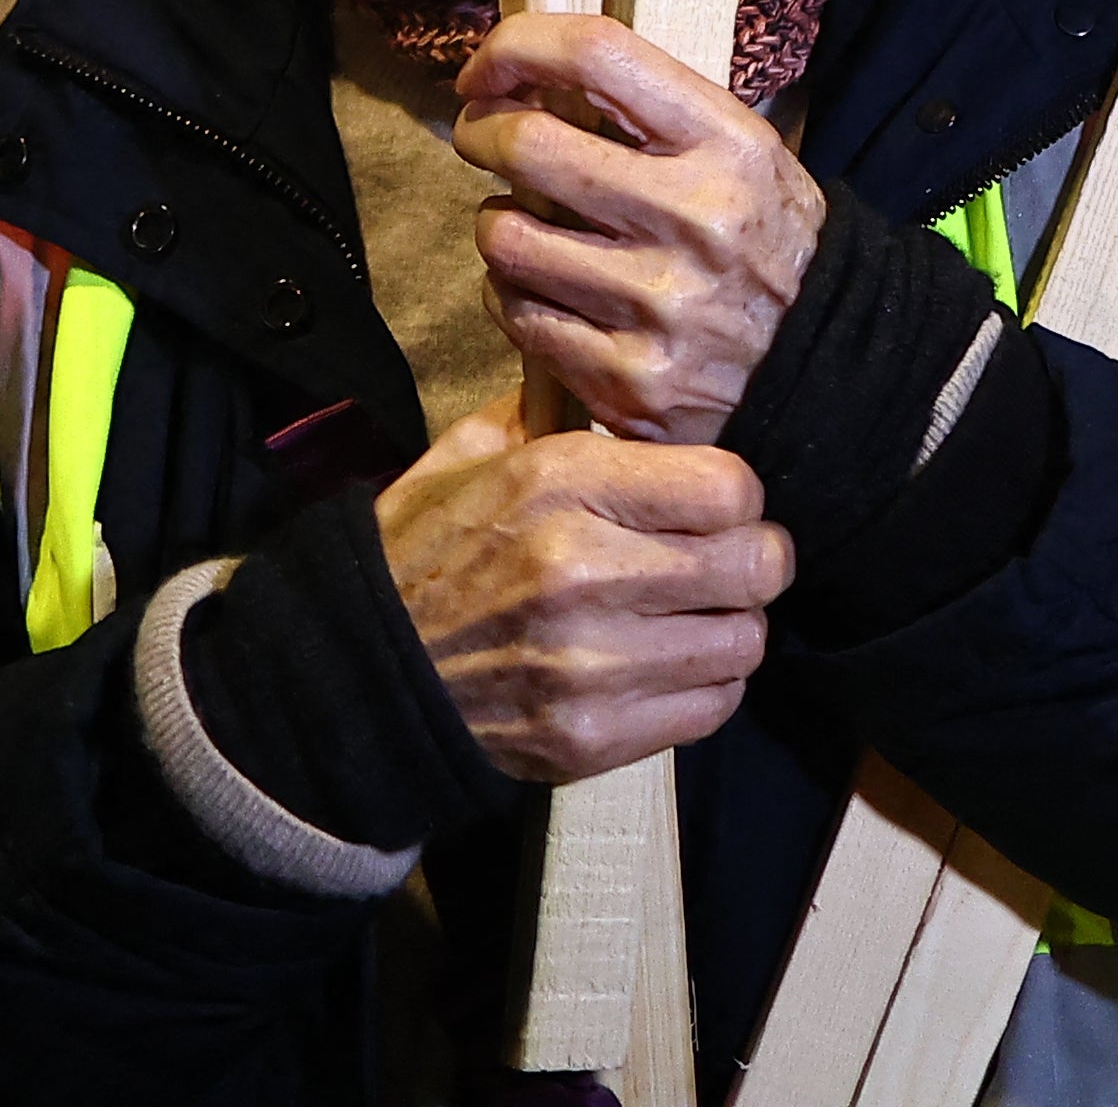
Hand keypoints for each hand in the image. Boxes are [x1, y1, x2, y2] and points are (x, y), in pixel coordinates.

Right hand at [371, 401, 791, 783]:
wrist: (363, 668)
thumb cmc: (426, 550)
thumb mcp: (473, 454)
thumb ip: (553, 410)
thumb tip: (619, 379)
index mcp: (558, 484)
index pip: (729, 486)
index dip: (737, 494)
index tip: (717, 505)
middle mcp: (580, 571)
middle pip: (754, 565)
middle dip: (755, 559)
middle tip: (729, 561)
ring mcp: (587, 664)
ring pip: (743, 641)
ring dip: (732, 626)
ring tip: (696, 616)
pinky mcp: (590, 738)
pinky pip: (711, 709)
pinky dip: (706, 686)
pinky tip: (671, 664)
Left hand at [455, 12, 821, 446]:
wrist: (832, 368)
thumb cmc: (764, 239)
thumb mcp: (741, 153)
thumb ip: (649, 113)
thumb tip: (526, 76)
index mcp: (726, 144)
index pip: (596, 53)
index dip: (516, 47)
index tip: (485, 71)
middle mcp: (694, 218)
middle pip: (526, 144)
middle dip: (481, 133)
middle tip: (482, 138)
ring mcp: (659, 305)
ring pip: (506, 238)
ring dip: (499, 224)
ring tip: (527, 226)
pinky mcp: (630, 379)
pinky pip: (519, 315)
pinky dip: (514, 295)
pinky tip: (544, 290)